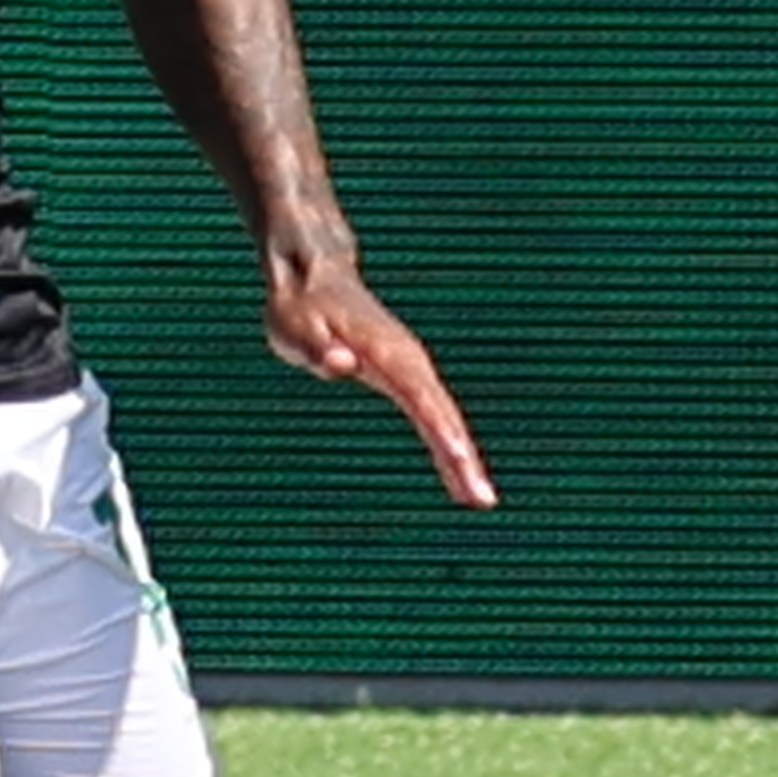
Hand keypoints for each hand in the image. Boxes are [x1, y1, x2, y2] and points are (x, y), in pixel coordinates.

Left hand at [266, 248, 494, 507]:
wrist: (314, 276)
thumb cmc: (301, 307)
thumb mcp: (295, 326)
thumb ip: (317, 347)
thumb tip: (342, 363)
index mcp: (386, 350)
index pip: (419, 395)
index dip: (441, 429)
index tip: (460, 459)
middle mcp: (409, 360)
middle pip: (443, 414)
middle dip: (463, 457)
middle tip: (482, 500)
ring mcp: (411, 368)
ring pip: (444, 418)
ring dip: (463, 459)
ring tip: (479, 500)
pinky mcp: (406, 376)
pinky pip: (433, 416)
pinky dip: (448, 447)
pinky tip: (457, 478)